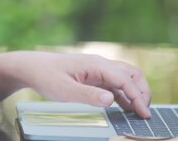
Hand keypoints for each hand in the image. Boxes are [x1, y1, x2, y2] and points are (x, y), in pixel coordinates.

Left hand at [0, 51, 151, 118]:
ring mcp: (98, 68)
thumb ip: (88, 95)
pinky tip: (125, 108)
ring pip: (125, 77)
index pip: (125, 79)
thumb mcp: (64, 90)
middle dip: (142, 91)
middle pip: (131, 74)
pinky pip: (115, 83)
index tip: (144, 114)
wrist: (32, 67)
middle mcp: (100, 63)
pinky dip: (124, 94)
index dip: (138, 97)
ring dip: (135, 92)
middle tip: (145, 113)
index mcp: (96, 64)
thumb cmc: (46, 76)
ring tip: (139, 112)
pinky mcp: (93, 74)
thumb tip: (111, 99)